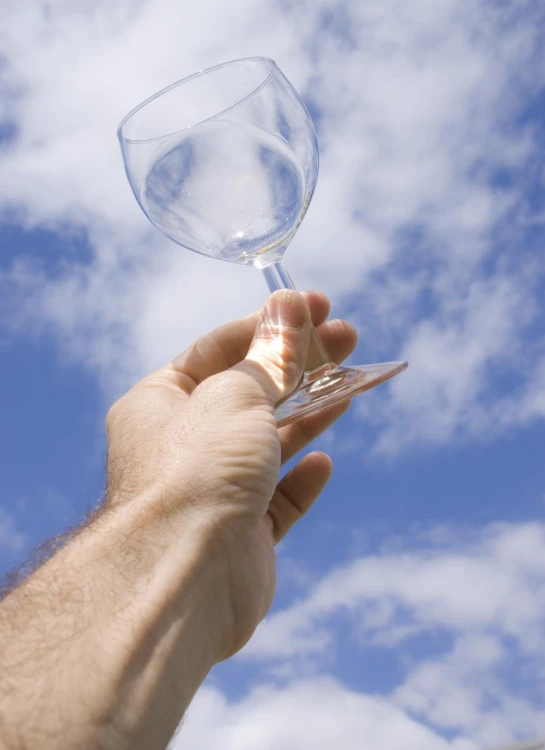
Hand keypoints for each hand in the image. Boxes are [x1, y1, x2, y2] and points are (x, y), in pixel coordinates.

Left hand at [106, 290, 356, 659]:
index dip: (270, 324)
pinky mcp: (242, 534)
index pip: (219, 348)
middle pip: (251, 392)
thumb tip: (289, 306)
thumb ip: (269, 356)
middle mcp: (181, 445)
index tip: (316, 306)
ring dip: (310, 412)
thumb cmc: (197, 470)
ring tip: (351, 382)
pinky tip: (323, 464)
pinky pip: (278, 500)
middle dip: (301, 362)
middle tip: (347, 337)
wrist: (184, 577)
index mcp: (160, 403)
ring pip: (270, 443)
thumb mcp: (236, 394)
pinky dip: (301, 479)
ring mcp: (213, 490)